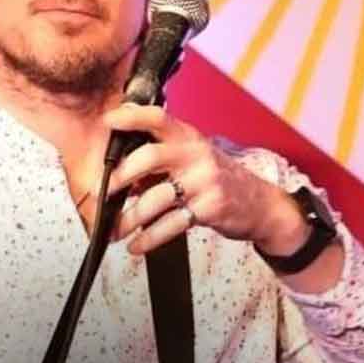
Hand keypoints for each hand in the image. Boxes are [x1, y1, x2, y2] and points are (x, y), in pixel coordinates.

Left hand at [103, 103, 303, 255]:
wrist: (260, 204)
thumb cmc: (217, 179)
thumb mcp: (192, 158)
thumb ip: (160, 157)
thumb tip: (116, 168)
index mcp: (188, 137)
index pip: (158, 118)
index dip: (131, 117)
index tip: (107, 121)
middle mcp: (196, 155)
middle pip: (150, 156)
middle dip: (121, 176)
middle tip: (103, 192)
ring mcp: (204, 181)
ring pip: (156, 198)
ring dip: (130, 218)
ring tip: (115, 229)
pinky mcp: (209, 208)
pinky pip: (170, 224)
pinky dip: (149, 238)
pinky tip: (136, 245)